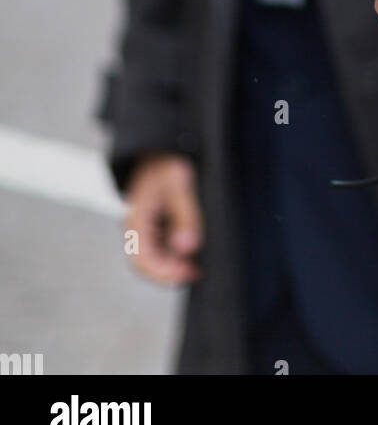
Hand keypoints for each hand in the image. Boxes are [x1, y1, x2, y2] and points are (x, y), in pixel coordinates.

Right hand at [124, 154, 202, 285]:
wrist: (159, 150)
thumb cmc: (165, 163)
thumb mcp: (179, 184)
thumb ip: (184, 215)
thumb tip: (186, 247)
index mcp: (135, 219)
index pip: (141, 258)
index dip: (161, 272)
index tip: (184, 275)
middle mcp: (136, 228)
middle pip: (146, 263)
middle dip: (169, 273)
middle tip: (195, 274)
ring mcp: (145, 229)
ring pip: (154, 258)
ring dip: (173, 266)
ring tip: (196, 269)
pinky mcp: (154, 227)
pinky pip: (161, 248)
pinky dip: (175, 256)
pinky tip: (191, 257)